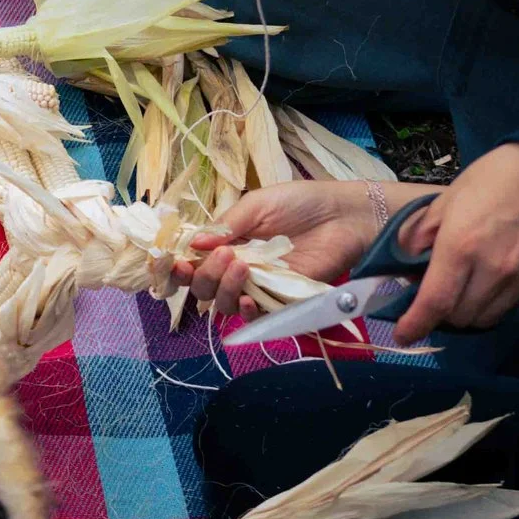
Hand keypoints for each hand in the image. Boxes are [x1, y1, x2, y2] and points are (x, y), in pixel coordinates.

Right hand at [183, 180, 394, 317]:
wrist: (342, 215)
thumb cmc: (299, 203)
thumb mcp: (256, 205)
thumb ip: (225, 226)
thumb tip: (190, 245)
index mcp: (226, 242)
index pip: (193, 261)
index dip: (179, 266)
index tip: (175, 262)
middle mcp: (237, 267)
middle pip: (204, 287)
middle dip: (203, 276)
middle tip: (224, 256)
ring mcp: (259, 285)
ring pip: (224, 304)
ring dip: (223, 290)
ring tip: (241, 266)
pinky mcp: (282, 300)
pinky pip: (256, 316)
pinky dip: (246, 311)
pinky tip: (249, 299)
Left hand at [394, 142, 518, 343]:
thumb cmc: (492, 180)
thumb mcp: (445, 202)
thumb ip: (420, 237)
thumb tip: (406, 269)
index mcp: (461, 247)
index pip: (435, 302)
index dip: (415, 324)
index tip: (402, 335)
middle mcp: (494, 270)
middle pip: (460, 318)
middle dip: (441, 315)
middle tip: (435, 299)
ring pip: (488, 318)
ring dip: (469, 312)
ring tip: (465, 289)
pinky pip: (513, 306)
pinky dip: (497, 301)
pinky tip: (495, 278)